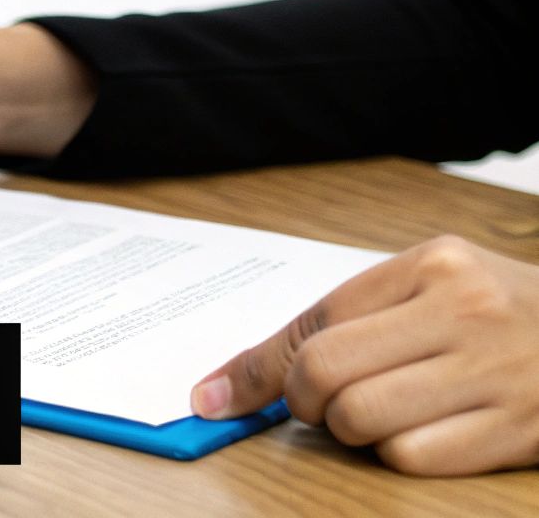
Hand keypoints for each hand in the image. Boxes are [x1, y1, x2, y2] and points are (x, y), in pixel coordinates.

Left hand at [191, 235, 538, 474]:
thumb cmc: (507, 317)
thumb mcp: (437, 289)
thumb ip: (349, 321)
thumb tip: (230, 383)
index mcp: (434, 264)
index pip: (313, 320)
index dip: (256, 369)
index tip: (214, 398)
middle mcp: (464, 310)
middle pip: (325, 371)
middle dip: (303, 403)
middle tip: (320, 406)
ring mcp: (494, 371)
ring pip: (360, 419)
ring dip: (353, 431)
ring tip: (385, 414)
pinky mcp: (517, 430)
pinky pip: (412, 459)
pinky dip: (401, 456)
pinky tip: (430, 433)